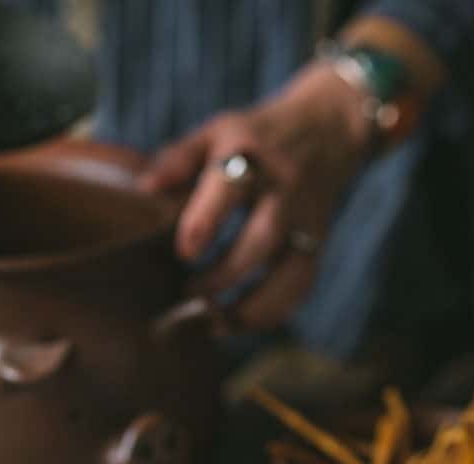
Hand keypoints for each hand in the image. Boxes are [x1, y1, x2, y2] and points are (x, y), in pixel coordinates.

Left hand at [139, 62, 372, 330]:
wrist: (329, 128)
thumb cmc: (257, 138)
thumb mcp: (218, 131)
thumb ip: (179, 158)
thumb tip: (144, 190)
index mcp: (251, 156)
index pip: (230, 187)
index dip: (207, 221)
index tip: (186, 253)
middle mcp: (283, 191)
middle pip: (262, 239)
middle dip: (226, 274)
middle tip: (190, 294)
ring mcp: (306, 222)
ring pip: (290, 273)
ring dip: (254, 307)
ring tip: (217, 325)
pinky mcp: (318, 245)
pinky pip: (301, 286)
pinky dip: (272, 312)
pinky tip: (240, 323)